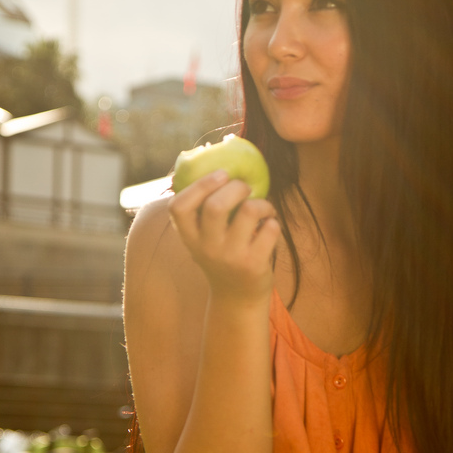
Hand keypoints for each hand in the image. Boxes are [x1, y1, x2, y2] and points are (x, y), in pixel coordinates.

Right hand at [168, 169, 279, 302]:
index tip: (221, 175)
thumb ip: (204, 209)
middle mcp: (206, 248)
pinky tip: (269, 228)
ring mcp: (230, 257)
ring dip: (261, 202)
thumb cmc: (222, 255)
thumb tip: (219, 155)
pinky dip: (273, 221)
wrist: (237, 297)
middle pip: (216, 206)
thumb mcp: (204, 237)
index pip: (179, 207)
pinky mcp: (253, 265)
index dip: (199, 186)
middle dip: (237, 187)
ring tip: (263, 208)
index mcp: (189, 237)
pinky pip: (270, 228)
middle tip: (245, 188)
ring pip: (248, 211)